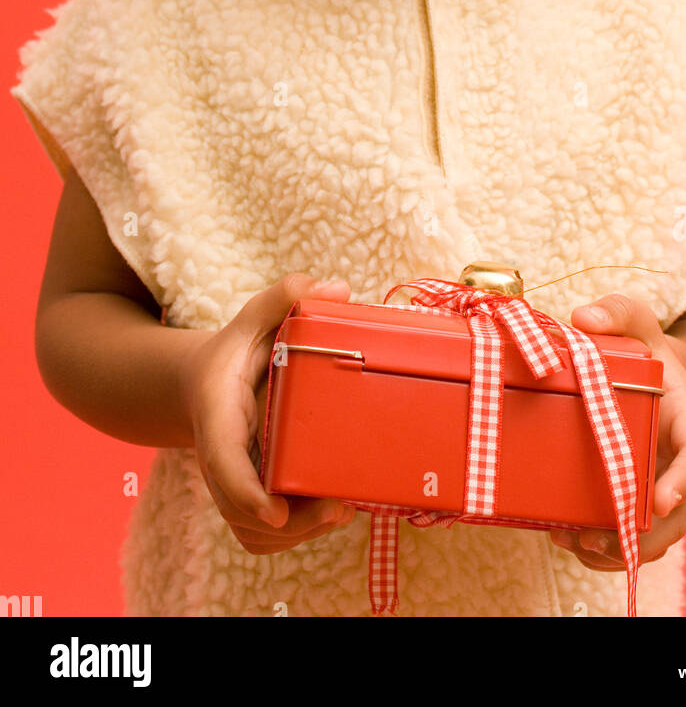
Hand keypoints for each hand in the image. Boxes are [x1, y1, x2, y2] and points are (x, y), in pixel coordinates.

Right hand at [179, 272, 357, 554]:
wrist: (203, 385)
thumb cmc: (238, 351)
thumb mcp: (253, 317)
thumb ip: (286, 296)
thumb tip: (339, 289)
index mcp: (217, 413)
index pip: (222, 459)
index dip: (245, 491)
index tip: (276, 511)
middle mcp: (220, 456)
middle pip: (240, 509)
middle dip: (289, 522)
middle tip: (338, 508)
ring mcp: (232, 483)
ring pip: (252, 532)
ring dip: (296, 535)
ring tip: (340, 511)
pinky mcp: (248, 497)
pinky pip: (261, 535)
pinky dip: (293, 537)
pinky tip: (330, 515)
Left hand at [548, 293, 685, 569]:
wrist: (644, 374)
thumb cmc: (641, 348)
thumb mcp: (634, 319)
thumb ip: (617, 311)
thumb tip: (584, 318)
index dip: (685, 481)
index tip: (661, 500)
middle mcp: (676, 462)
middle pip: (675, 516)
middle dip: (640, 536)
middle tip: (596, 538)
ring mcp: (655, 486)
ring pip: (649, 537)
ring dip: (614, 550)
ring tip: (571, 541)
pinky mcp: (628, 498)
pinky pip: (621, 536)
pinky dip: (597, 548)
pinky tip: (560, 535)